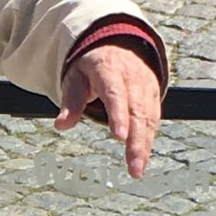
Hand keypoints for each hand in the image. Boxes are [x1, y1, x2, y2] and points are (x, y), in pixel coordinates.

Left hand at [54, 43, 161, 178]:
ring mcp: (146, 87)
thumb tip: (61, 125)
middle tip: (133, 165)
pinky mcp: (154, 97)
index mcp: (109, 70)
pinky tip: (142, 160)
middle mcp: (132, 78)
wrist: (119, 46)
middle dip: (136, 140)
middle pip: (136, 111)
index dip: (119, 115)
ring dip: (144, 146)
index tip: (119, 137)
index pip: (115, 93)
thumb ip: (71, 101)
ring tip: (137, 169)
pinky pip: (153, 120)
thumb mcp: (75, 77)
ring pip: (148, 118)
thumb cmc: (93, 67)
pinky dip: (149, 141)